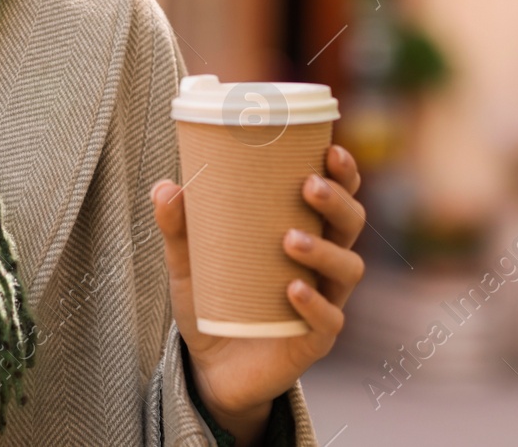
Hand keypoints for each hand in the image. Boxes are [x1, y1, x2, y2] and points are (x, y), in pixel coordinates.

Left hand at [151, 143, 365, 445]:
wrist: (210, 368)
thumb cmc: (213, 300)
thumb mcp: (188, 261)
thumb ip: (177, 226)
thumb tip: (165, 187)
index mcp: (306, 231)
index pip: (338, 196)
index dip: (344, 173)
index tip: (330, 149)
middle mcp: (323, 264)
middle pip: (352, 225)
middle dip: (338, 201)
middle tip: (308, 186)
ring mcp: (324, 302)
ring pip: (348, 269)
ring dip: (325, 250)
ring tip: (290, 240)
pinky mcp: (313, 342)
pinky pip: (328, 321)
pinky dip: (314, 304)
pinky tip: (292, 289)